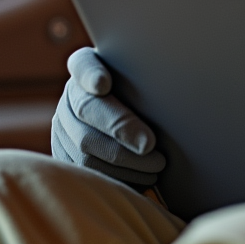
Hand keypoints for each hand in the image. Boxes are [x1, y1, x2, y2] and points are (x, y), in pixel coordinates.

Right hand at [51, 47, 164, 185]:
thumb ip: (151, 75)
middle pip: (86, 111)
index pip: (83, 64)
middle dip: (120, 129)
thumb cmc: (150, 96)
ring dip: (123, 160)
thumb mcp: (148, 80)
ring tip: (155, 165)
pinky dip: (117, 178)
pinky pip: (86, 174)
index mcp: (86, 68)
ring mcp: (63, 127)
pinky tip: (143, 178)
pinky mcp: (66, 157)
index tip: (104, 85)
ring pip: (84, 148)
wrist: (132, 121)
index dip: (91, 75)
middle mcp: (71, 95)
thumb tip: (181, 74)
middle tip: (150, 144)